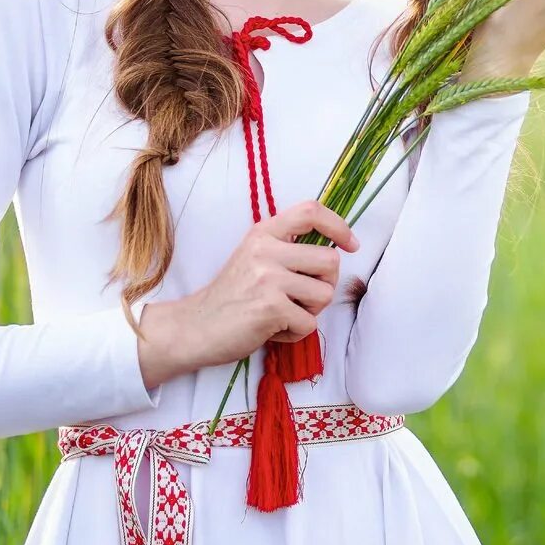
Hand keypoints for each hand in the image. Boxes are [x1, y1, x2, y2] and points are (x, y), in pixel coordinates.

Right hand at [155, 201, 360, 376]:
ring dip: (310, 312)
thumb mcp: (254, 256)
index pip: (311, 212)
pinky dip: (295, 333)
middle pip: (330, 261)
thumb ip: (286, 247)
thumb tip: (335, 249)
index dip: (338, 226)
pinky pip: (309, 323)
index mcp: (264, 233)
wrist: (195, 327)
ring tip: (283, 315)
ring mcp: (268, 278)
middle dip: (325, 285)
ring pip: (324, 294)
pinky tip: (272, 330)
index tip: (350, 244)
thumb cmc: (232, 295)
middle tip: (301, 298)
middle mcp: (266, 249)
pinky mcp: (270, 307)